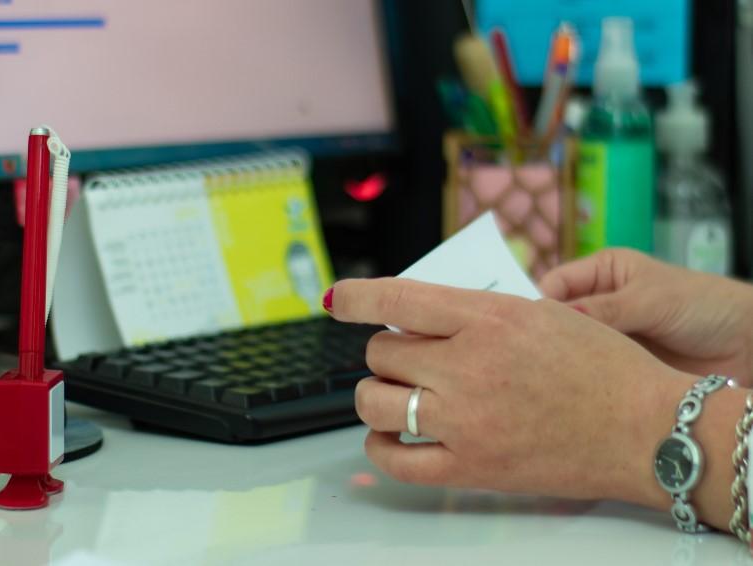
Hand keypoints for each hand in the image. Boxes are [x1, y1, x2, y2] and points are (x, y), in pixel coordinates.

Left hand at [327, 278, 692, 503]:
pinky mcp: (470, 467)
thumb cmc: (604, 367)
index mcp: (488, 319)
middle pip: (381, 353)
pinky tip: (388, 437)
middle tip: (410, 356)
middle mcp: (467, 366)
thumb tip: (421, 316)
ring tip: (395, 393)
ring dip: (375, 394)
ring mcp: (464, 420)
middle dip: (388, 351)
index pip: (398, 300)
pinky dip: (379, 446)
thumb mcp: (540, 312)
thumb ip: (477, 311)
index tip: (337, 300)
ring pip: (374, 401)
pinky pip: (394, 461)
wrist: (644, 429)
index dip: (356, 297)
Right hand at [540, 249, 752, 385]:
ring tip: (548, 376)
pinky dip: (581, 379)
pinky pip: (590, 372)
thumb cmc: (706, 306)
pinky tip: (571, 389)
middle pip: (558, 318)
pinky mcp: (617, 367)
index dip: (540, 303)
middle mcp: (600, 303)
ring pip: (571, 348)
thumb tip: (554, 317)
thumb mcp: (651, 299)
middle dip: (548, 335)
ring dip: (564, 360)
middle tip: (533, 356)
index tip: (530, 328)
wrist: (749, 345)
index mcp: (603, 272)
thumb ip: (602, 309)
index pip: (555, 285)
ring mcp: (608, 337)